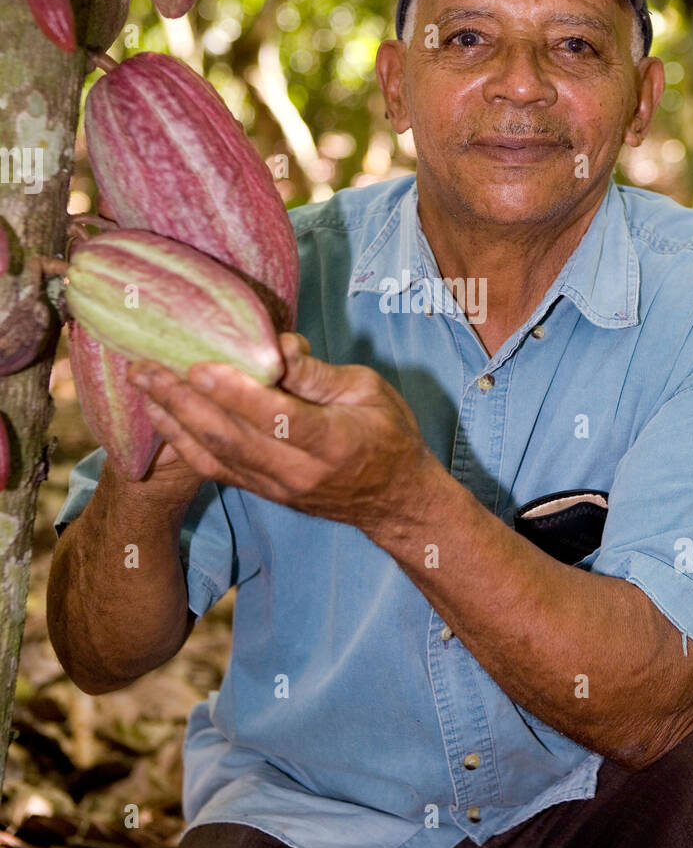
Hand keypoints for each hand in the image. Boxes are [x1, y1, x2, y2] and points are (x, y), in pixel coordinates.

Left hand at [126, 334, 435, 538]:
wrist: (395, 500)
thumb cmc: (388, 434)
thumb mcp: (368, 390)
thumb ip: (317, 373)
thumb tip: (274, 347)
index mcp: (334, 442)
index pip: (277, 418)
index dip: (236, 394)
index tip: (199, 367)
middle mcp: (299, 471)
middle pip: (232, 437)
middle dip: (184, 401)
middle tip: (146, 367)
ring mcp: (277, 487)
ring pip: (215, 455)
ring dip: (173, 420)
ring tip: (143, 386)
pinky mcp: (263, 492)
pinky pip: (215, 469)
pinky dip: (183, 443)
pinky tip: (161, 417)